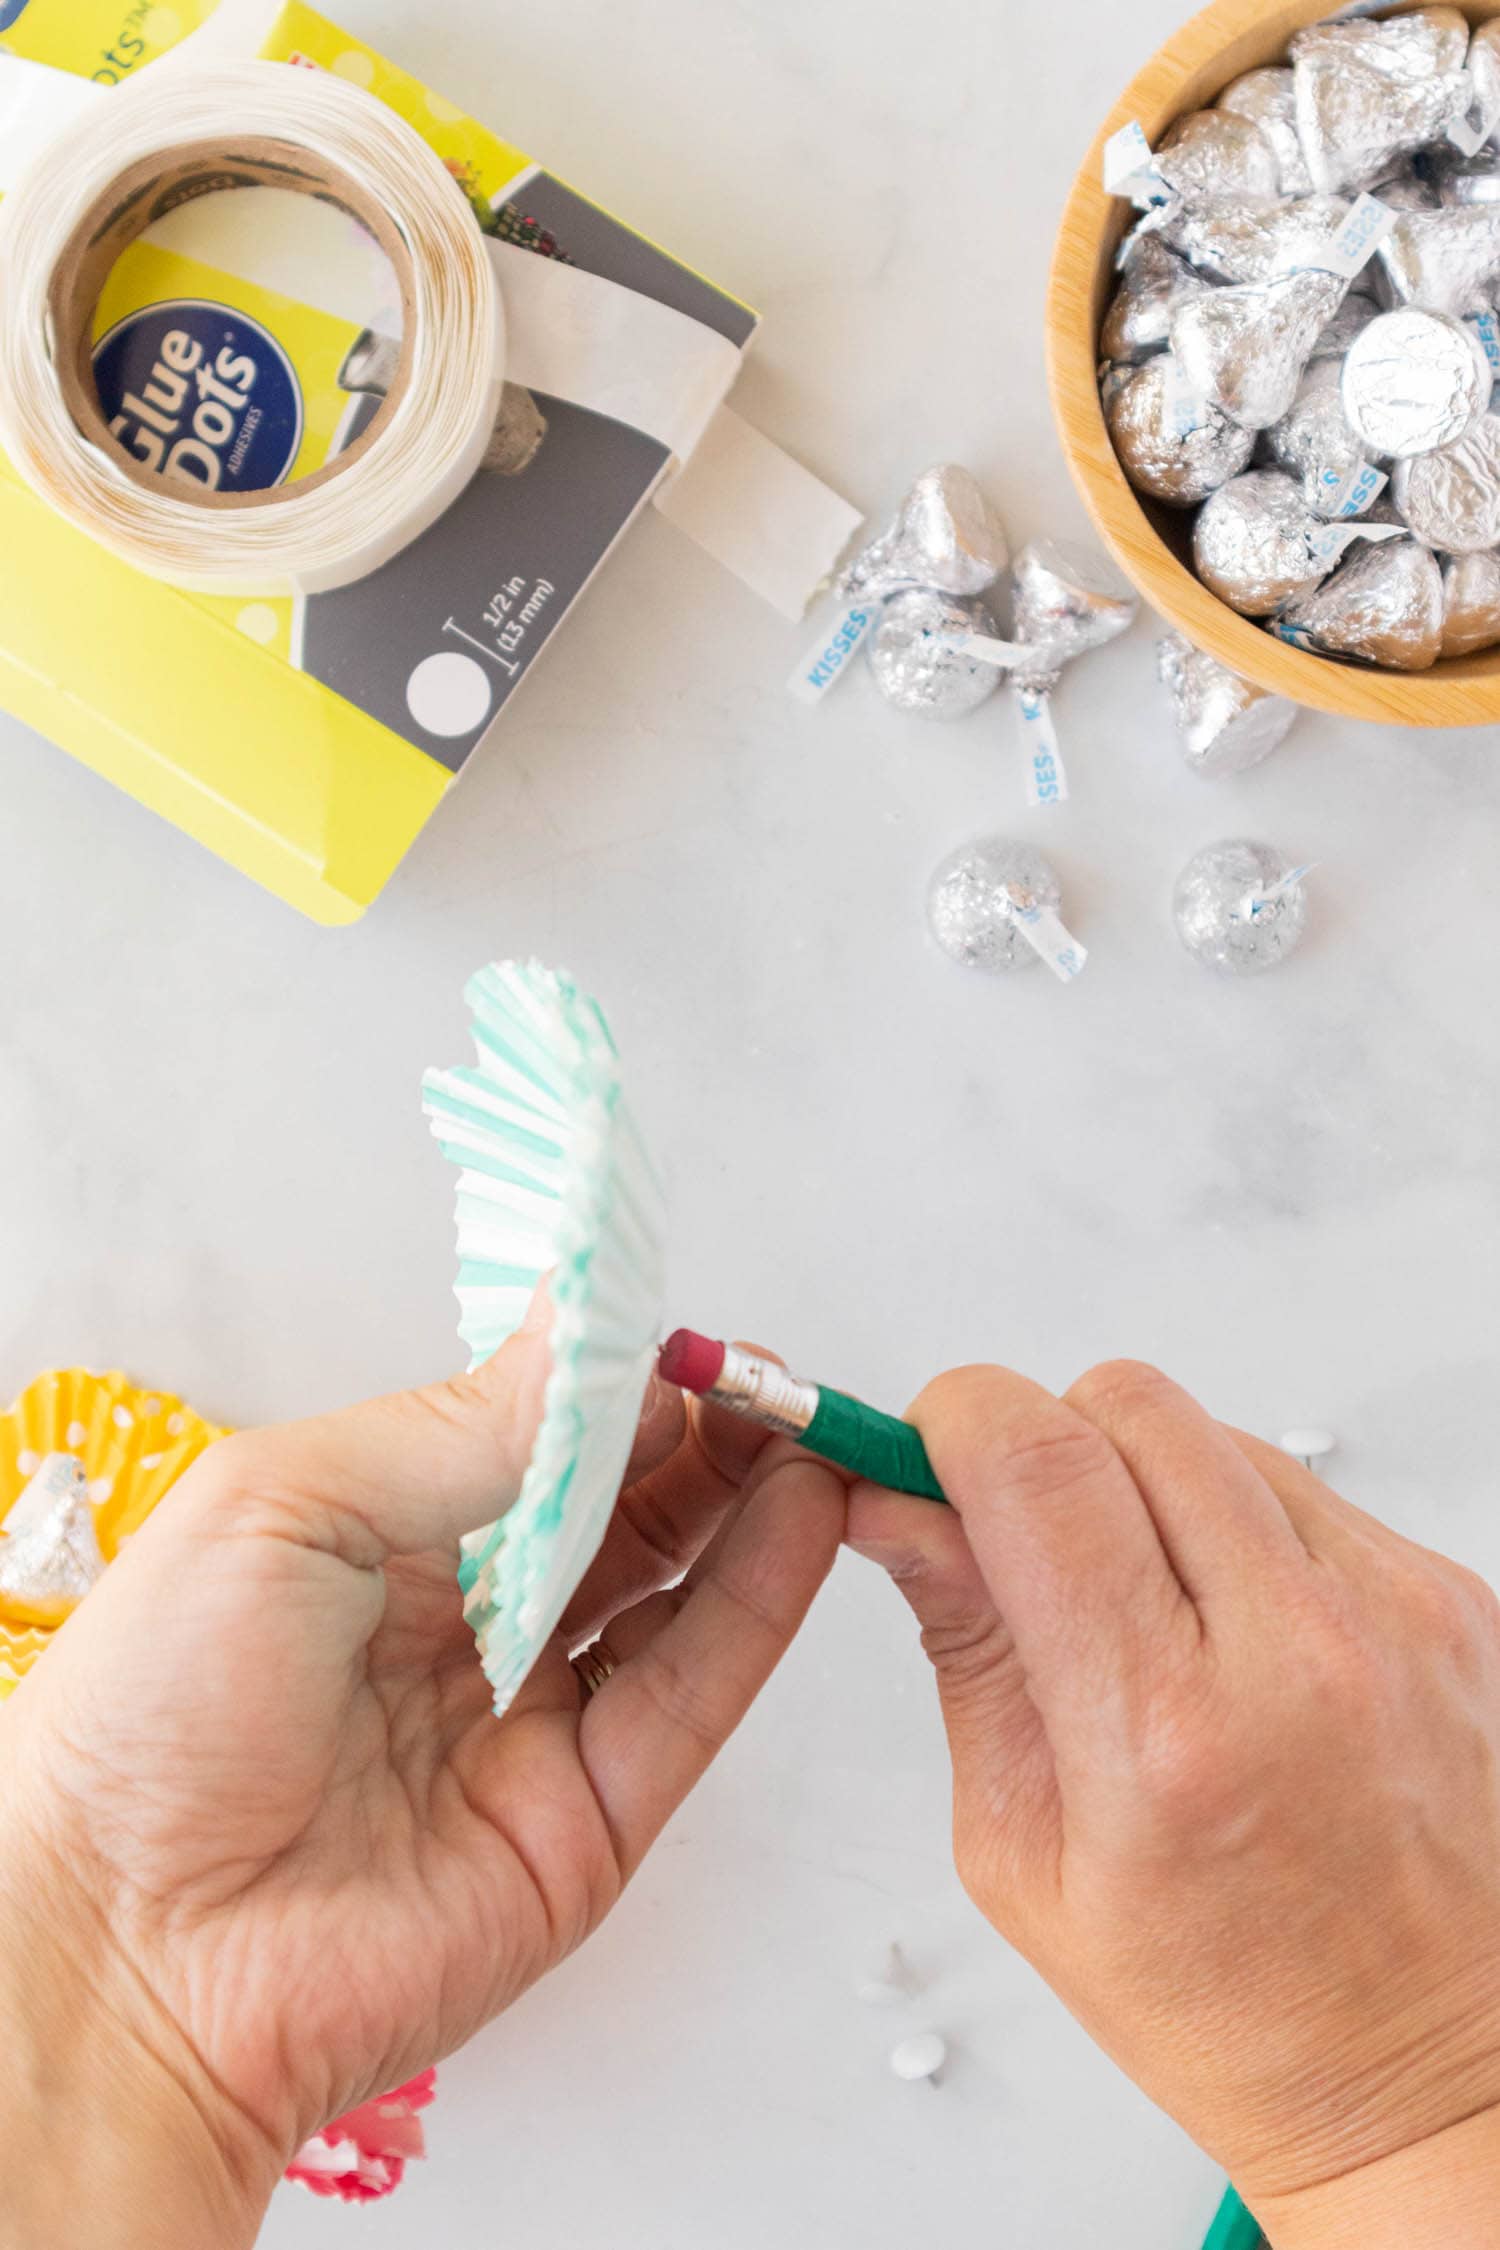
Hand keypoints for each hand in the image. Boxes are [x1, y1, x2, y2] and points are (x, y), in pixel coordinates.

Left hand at [0, 1321, 843, 2246]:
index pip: (530, 1441)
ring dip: (749, 1503)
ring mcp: (529, 1727)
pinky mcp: (586, 1823)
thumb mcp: (286, 1507)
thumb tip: (588, 1340)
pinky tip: (800, 1516)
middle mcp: (462, 1629)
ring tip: (807, 1423)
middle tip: (769, 1372)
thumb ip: (456, 1430)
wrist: (123, 1957)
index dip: (613, 1384)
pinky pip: (691, 1694)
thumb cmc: (149, 1713)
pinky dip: (758, 1602)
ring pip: (673, 1593)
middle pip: (617, 1512)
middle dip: (699, 1434)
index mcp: (376, 1544)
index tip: (682, 1328)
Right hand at [848, 1361, 1499, 2249]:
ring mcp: (1393, 1610)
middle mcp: (1296, 1651)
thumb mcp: (1026, 1856)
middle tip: (1026, 1536)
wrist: (1436, 2072)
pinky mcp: (1452, 1594)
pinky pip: (1300, 1486)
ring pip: (1212, 1430)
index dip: (953, 1422)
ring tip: (1150, 1615)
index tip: (923, 1453)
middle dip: (1045, 1443)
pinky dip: (1241, 1528)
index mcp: (1163, 1732)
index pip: (1034, 1464)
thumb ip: (965, 1649)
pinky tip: (1236, 1636)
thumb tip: (900, 1509)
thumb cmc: (1234, 2005)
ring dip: (1147, 1486)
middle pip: (1123, 1404)